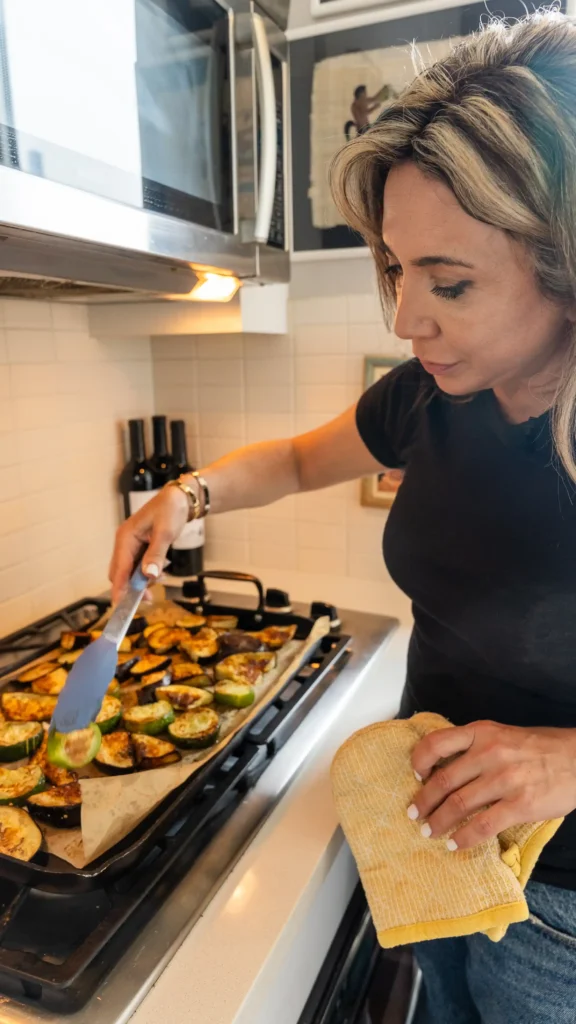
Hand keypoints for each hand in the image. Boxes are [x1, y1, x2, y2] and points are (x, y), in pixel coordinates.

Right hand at [109, 487, 188, 601]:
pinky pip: (137, 567)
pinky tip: (161, 573)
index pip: (119, 569)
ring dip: (141, 581)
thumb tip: (149, 575)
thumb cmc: (171, 510)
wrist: (180, 498)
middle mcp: (124, 542)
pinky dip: (147, 574)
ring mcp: (131, 546)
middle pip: (120, 573)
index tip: (121, 606)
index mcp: (125, 537)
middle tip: (149, 599)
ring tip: (161, 579)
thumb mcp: (165, 533)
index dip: (120, 588)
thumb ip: (156, 554)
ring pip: (129, 572)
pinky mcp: (139, 548)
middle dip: (132, 588)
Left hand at [409, 720, 575, 849]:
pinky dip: (464, 838)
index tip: (414, 775)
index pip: (437, 743)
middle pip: (443, 780)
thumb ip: (476, 745)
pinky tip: (455, 844)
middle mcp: (489, 753)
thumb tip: (444, 766)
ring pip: (458, 804)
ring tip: (428, 831)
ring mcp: (504, 779)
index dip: (419, 761)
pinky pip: (483, 825)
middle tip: (413, 813)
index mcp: (482, 732)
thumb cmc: (540, 747)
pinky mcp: (520, 804)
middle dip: (424, 800)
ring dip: (438, 822)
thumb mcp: (503, 734)